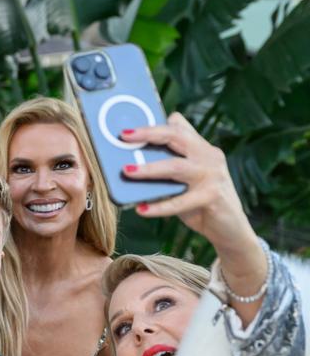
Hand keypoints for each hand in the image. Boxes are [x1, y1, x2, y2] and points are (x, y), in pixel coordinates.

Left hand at [123, 113, 266, 320]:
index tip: (129, 127)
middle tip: (124, 136)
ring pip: (176, 167)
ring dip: (149, 168)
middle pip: (177, 137)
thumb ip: (166, 169)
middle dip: (149, 134)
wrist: (230, 230)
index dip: (154, 125)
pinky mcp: (212, 197)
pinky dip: (159, 206)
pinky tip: (141, 209)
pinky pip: (180, 202)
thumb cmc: (200, 204)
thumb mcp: (184, 182)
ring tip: (126, 171)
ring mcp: (213, 176)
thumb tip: (130, 164)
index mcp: (202, 149)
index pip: (179, 128)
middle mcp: (209, 157)